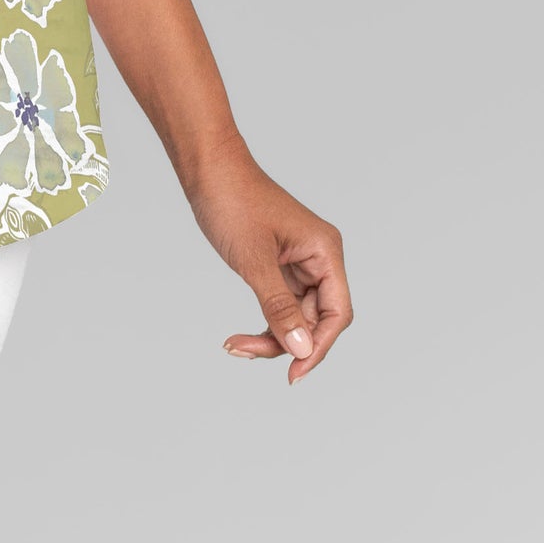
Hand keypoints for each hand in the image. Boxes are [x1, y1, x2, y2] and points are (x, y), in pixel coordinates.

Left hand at [187, 150, 352, 383]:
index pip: (337, 313)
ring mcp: (298, 262)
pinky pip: (280, 305)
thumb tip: (302, 350)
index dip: (319, 347)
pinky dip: (264, 321)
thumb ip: (279, 307)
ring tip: (234, 345)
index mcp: (325, 251)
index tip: (294, 374)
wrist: (206, 168)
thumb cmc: (232, 201)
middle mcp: (318, 258)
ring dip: (270, 336)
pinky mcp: (278, 265)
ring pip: (296, 317)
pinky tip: (240, 336)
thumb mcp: (254, 260)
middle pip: (316, 320)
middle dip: (285, 342)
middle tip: (243, 350)